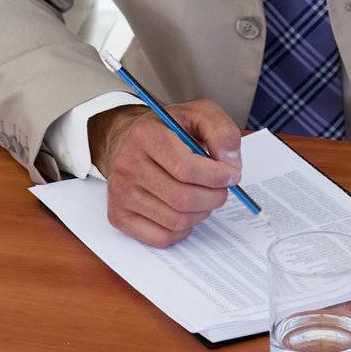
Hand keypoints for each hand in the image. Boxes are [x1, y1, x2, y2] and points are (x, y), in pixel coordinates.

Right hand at [89, 98, 243, 247]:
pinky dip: (183, 230)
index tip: (232, 175)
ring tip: (205, 197)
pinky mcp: (119, 215)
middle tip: (222, 190)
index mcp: (146, 135)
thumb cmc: (167, 129)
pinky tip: (186, 212)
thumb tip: (230, 163)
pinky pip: (161, 238)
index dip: (216, 177)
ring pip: (175, 221)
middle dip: (213, 198)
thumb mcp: (197, 114)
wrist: (128, 139)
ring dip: (201, 213)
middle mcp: (127, 164)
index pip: (185, 168)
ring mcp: (120, 193)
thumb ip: (220, 131)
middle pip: (182, 199)